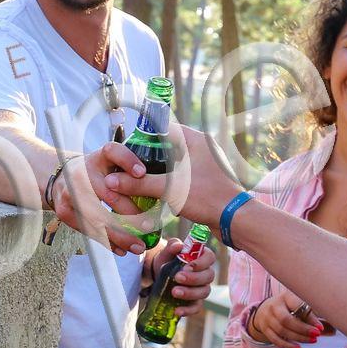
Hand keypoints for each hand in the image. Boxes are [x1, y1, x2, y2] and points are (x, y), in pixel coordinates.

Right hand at [53, 147, 150, 256]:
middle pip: (108, 193)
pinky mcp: (64, 210)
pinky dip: (107, 242)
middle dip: (131, 212)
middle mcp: (83, 172)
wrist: (62, 179)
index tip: (142, 173)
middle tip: (149, 226)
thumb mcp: (111, 164)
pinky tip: (121, 249)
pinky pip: (88, 230)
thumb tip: (166, 188)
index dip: (127, 161)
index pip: (113, 151)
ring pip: (98, 217)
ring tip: (139, 246)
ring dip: (120, 235)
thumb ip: (131, 172)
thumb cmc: (98, 174)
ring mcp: (70, 191)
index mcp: (99, 157)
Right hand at [100, 124, 241, 230]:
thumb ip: (139, 184)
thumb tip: (111, 182)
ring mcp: (205, 163)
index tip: (127, 147)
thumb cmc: (207, 198)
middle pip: (167, 144)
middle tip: (129, 165)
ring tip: (138, 177)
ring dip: (158, 169)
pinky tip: (155, 190)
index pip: (163, 127)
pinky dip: (169, 180)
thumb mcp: (169, 189)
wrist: (235, 220)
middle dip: (148, 155)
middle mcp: (201, 147)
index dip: (143, 135)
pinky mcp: (205, 179)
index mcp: (195, 139)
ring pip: (174, 161)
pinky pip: (181, 174)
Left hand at [148, 235, 216, 316]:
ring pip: (204, 292)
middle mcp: (205, 273)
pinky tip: (177, 311)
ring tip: (174, 292)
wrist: (158, 274)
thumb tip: (178, 246)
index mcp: (202, 257)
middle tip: (177, 278)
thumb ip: (172, 246)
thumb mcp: (167, 252)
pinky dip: (188, 310)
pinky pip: (196, 307)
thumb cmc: (168, 259)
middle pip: (208, 277)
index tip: (187, 266)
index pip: (210, 258)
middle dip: (193, 278)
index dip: (201, 263)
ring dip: (190, 293)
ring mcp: (201, 288)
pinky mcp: (195, 301)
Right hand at [248, 290, 322, 347]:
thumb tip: (332, 329)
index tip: (320, 327)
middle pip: (286, 320)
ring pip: (282, 331)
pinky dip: (287, 345)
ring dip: (299, 338)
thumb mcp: (299, 304)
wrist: (266, 309)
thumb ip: (313, 315)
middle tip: (317, 335)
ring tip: (312, 340)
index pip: (297, 306)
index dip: (309, 317)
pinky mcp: (265, 329)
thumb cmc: (290, 307)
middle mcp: (274, 306)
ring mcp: (267, 318)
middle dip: (303, 329)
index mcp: (286, 296)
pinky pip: (275, 339)